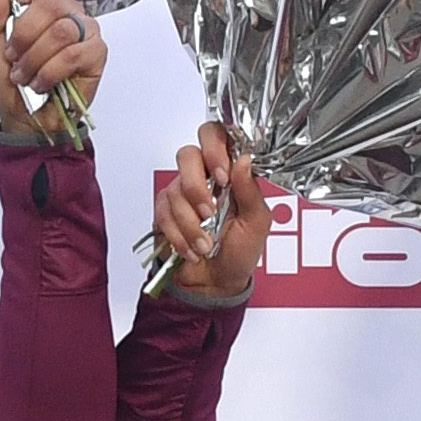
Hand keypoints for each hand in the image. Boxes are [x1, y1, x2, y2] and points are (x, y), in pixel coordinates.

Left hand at [0, 0, 99, 130]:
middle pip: (51, 2)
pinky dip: (49, 72)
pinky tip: (41, 83)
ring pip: (61, 30)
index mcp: (42, 0)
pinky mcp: (96, 54)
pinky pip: (73, 54)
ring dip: (34, 57)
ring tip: (25, 74)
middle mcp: (67, 10)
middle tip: (13, 54)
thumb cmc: (7, 79)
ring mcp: (85, 30)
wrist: (20, 117)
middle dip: (24, 33)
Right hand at [154, 122, 267, 302]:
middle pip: (187, 154)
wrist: (216, 284)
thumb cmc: (240, 252)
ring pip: (175, 190)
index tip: (222, 175)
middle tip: (209, 211)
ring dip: (192, 224)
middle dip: (196, 186)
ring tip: (206, 244)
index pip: (217, 136)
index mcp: (229, 171)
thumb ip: (251, 191)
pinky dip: (179, 236)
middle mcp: (203, 176)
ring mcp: (181, 192)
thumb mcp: (257, 223)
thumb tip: (243, 160)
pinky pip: (163, 214)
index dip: (215, 148)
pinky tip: (192, 249)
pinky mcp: (164, 211)